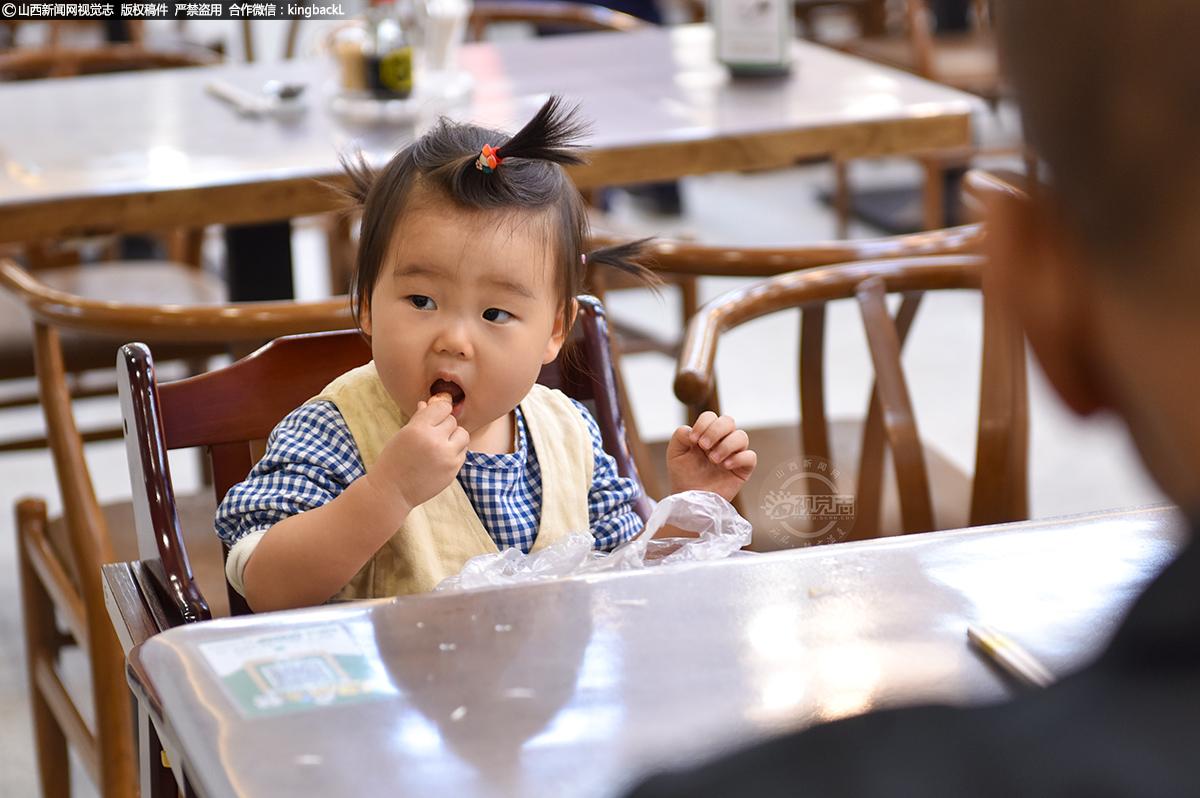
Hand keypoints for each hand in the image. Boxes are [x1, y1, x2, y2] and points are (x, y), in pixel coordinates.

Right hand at [367, 397, 469, 513]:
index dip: (439, 410)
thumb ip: (418, 419)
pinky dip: (455, 451)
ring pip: (463, 434)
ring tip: (441, 443)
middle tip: (432, 435)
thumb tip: (427, 403)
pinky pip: (463, 451)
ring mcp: (446, 456)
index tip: (435, 416)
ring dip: (454, 437)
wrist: (392, 491)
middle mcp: (435, 441)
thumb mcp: (402, 435)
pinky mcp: (453, 469)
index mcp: (419, 429)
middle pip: (452, 421)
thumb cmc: (394, 460)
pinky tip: (442, 456)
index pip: (442, 407)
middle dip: (444, 426)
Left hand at [665, 411, 756, 502]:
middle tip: (704, 446)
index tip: (693, 439)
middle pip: (728, 421)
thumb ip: (680, 436)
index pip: (711, 416)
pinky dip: (739, 458)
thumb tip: (693, 430)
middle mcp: (722, 440)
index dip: (703, 424)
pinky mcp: (743, 469)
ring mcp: (734, 454)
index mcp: (707, 434)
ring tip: (713, 460)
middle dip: (715, 431)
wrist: (690, 498)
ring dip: (726, 445)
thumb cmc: (683, 474)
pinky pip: (750, 456)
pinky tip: (726, 466)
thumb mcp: (675, 453)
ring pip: (741, 436)